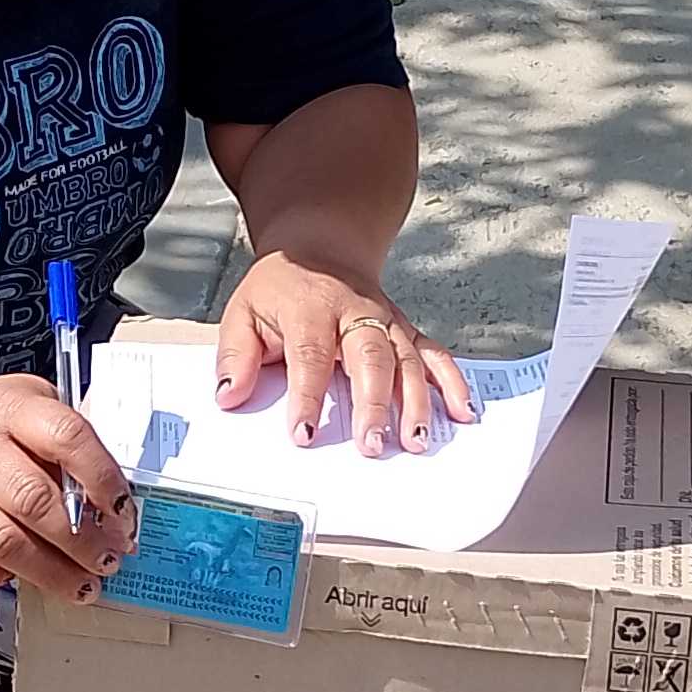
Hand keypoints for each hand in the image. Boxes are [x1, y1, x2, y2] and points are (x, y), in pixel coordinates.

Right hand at [0, 373, 136, 600]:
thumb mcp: (37, 407)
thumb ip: (74, 442)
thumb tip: (117, 497)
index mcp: (11, 411)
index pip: (66, 436)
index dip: (102, 478)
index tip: (124, 511)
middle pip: (34, 499)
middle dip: (82, 539)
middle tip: (109, 557)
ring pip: (2, 542)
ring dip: (51, 571)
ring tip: (83, 583)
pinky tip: (14, 576)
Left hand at [215, 257, 475, 457]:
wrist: (320, 247)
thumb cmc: (281, 288)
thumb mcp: (243, 312)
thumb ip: (235, 355)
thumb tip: (230, 396)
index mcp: (311, 307)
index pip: (310, 355)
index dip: (309, 396)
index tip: (304, 434)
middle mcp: (355, 312)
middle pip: (370, 358)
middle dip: (373, 404)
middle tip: (371, 445)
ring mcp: (386, 321)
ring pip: (407, 360)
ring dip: (416, 402)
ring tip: (415, 441)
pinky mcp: (406, 329)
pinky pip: (434, 354)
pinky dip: (452, 382)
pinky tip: (462, 411)